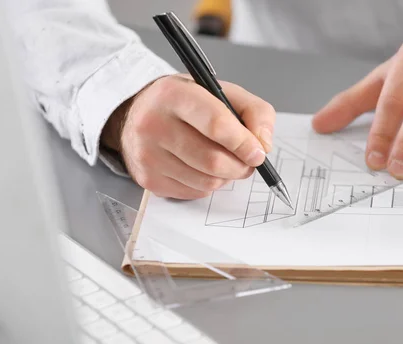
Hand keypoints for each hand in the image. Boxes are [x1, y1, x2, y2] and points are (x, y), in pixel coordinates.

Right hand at [102, 74, 274, 198]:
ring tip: (225, 160)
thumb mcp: (223, 92)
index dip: (244, 143)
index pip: (216, 124)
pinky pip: (195, 192)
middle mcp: (153, 124)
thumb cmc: (187, 103)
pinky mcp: (148, 179)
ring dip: (227, 176)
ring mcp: (147, 155)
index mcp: (173, 95)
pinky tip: (203, 167)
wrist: (139, 114)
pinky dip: (209, 184)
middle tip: (248, 161)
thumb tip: (263, 145)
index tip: (258, 152)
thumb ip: (255, 111)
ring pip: (207, 181)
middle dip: (240, 165)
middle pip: (213, 161)